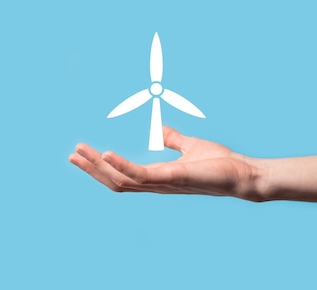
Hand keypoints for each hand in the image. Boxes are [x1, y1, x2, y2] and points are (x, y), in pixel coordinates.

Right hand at [69, 126, 263, 201]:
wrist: (244, 175)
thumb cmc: (220, 163)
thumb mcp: (190, 146)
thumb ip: (173, 139)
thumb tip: (158, 129)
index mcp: (156, 177)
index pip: (121, 176)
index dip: (100, 167)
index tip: (83, 153)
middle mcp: (155, 184)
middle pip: (114, 181)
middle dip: (91, 169)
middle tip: (72, 154)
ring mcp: (161, 184)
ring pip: (120, 180)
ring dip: (97, 167)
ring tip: (80, 152)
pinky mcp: (171, 178)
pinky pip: (139, 175)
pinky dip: (121, 164)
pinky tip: (106, 152)